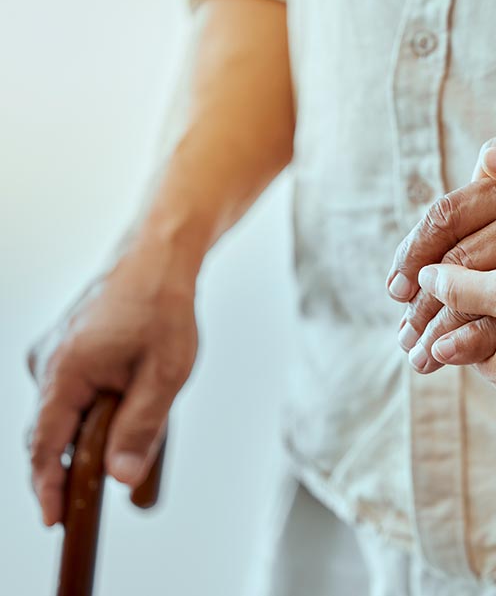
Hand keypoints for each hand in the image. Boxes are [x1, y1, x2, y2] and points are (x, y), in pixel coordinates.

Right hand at [26, 247, 197, 525]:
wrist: (157, 261)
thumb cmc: (163, 309)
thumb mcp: (166, 375)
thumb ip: (142, 428)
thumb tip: (120, 477)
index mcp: (64, 372)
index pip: (45, 445)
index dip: (48, 486)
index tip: (55, 518)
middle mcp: (47, 364)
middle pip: (50, 433)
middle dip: (71, 465)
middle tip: (94, 496)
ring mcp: (53, 355)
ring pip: (64, 413)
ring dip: (89, 433)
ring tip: (129, 435)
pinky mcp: (65, 350)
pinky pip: (72, 393)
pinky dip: (92, 410)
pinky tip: (124, 406)